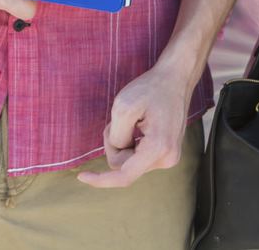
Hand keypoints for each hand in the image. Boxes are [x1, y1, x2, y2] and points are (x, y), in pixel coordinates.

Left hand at [77, 60, 197, 188]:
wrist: (176, 78)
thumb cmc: (151, 89)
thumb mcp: (124, 107)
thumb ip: (116, 137)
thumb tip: (119, 150)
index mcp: (158, 148)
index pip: (124, 177)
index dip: (100, 180)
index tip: (81, 176)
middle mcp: (167, 158)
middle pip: (123, 167)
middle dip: (114, 146)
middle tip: (115, 122)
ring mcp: (169, 156)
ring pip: (129, 162)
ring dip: (122, 144)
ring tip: (131, 120)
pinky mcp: (167, 152)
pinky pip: (138, 157)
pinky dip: (131, 144)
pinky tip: (139, 126)